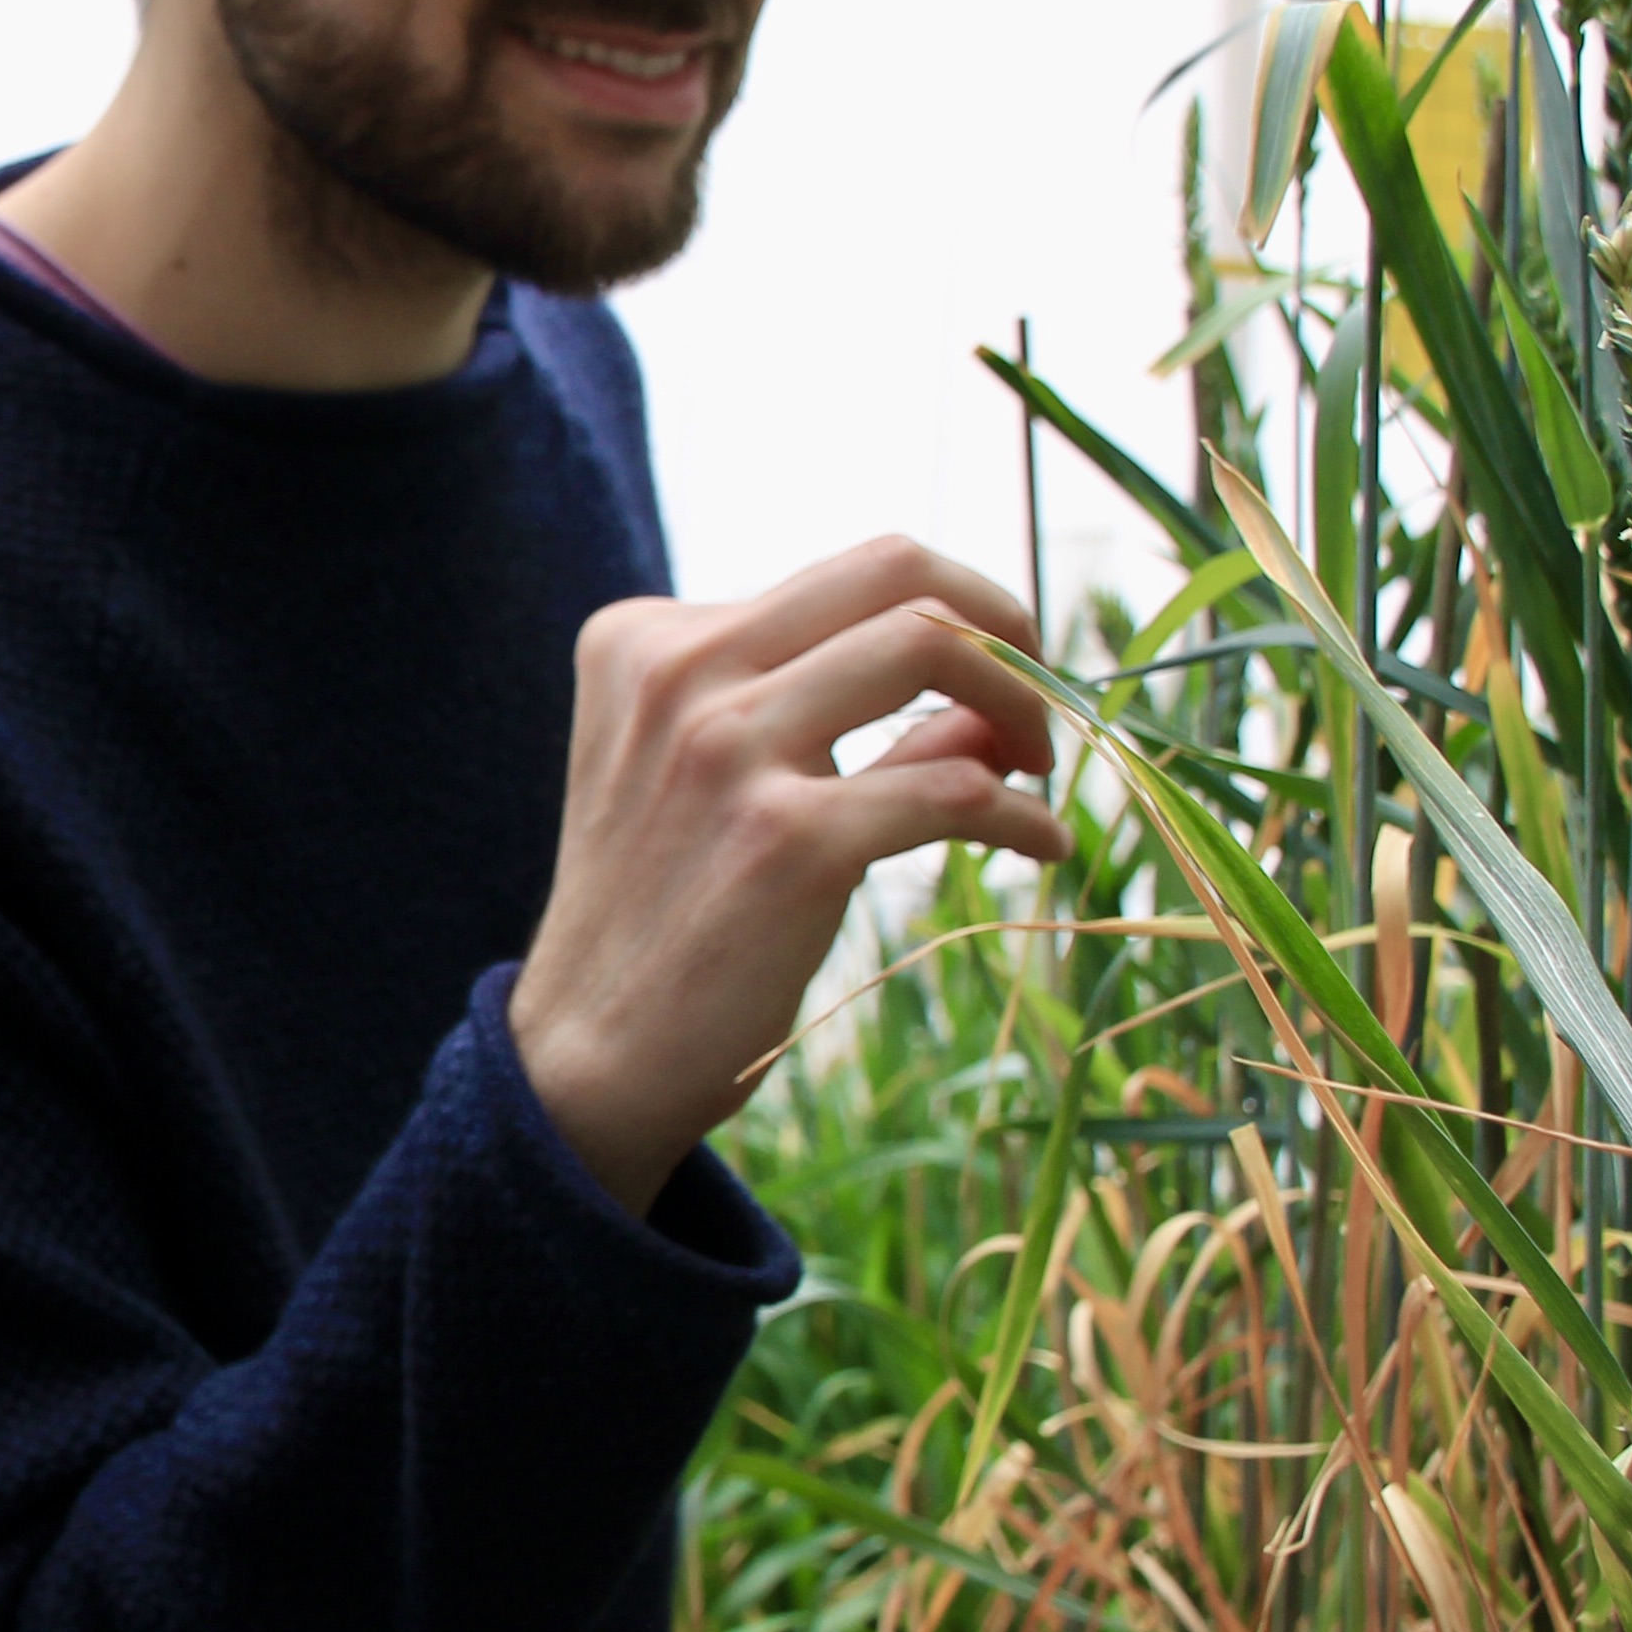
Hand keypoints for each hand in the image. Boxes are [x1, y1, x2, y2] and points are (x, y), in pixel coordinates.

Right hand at [507, 537, 1068, 1212]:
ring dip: (1023, 704)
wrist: (588, 1058)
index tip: (985, 675)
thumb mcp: (714, 780)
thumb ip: (827, 717)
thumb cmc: (661, 917)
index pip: (845, 576)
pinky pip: (958, 790)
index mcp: (646, 642)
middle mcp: (679, 672)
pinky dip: (1024, 815)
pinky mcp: (787, 839)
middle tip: (1037, 692)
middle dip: (1001, 621)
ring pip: (934, 648)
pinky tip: (1042, 847)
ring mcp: (728, 748)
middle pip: (896, 573)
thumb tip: (988, 693)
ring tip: (1040, 766)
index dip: (946, 613)